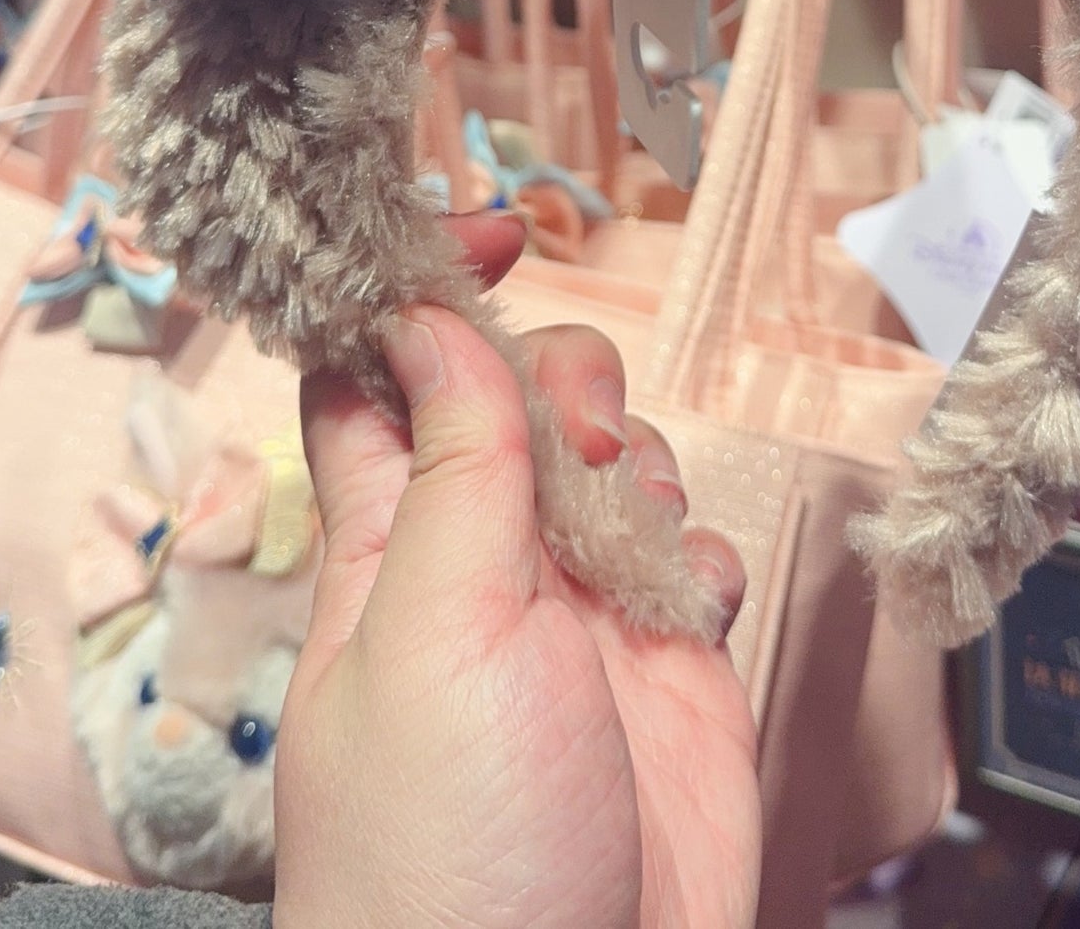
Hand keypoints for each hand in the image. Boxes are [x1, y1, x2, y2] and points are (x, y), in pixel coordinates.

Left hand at [274, 214, 761, 928]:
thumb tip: (422, 315)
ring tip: (628, 550)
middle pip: (517, 399)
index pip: (381, 376)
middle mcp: (481, 568)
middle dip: (560, 384)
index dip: (420, 291)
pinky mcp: (665, 670)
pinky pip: (692, 555)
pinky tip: (686, 617)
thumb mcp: (436, 629)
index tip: (485, 226)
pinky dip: (698, 558)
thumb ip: (450, 464)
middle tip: (577, 439)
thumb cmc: (452, 853)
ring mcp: (577, 618)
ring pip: (613, 464)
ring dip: (635, 470)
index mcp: (389, 548)